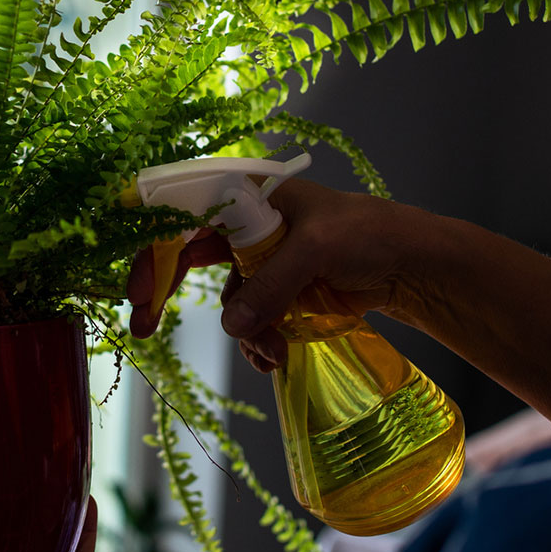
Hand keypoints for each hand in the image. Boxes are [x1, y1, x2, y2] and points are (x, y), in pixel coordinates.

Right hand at [126, 179, 412, 373]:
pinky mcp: (280, 292)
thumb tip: (232, 326)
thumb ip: (270, 284)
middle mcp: (247, 225)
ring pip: (228, 300)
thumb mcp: (316, 249)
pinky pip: (252, 319)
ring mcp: (263, 261)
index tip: (139, 290)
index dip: (155, 247)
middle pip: (189, 256)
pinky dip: (258, 341)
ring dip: (242, 330)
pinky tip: (274, 356)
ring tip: (270, 352)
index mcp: (249, 195)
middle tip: (144, 325)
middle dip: (168, 292)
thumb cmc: (369, 234)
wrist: (411, 265)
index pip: (184, 213)